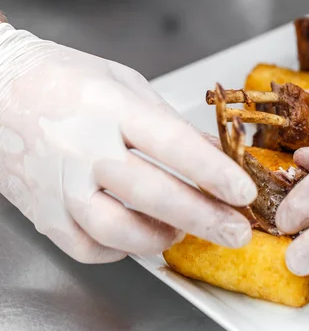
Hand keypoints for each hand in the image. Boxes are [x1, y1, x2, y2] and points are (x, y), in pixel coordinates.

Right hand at [0, 23, 256, 262]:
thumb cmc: (63, 80)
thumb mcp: (125, 84)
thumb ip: (170, 123)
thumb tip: (214, 153)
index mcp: (110, 107)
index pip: (172, 144)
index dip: (213, 172)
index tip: (243, 192)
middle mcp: (84, 147)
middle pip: (152, 193)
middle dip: (203, 217)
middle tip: (235, 232)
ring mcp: (60, 183)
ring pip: (117, 229)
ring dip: (161, 238)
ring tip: (183, 231)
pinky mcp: (43, 211)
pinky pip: (88, 246)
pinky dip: (121, 250)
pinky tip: (138, 236)